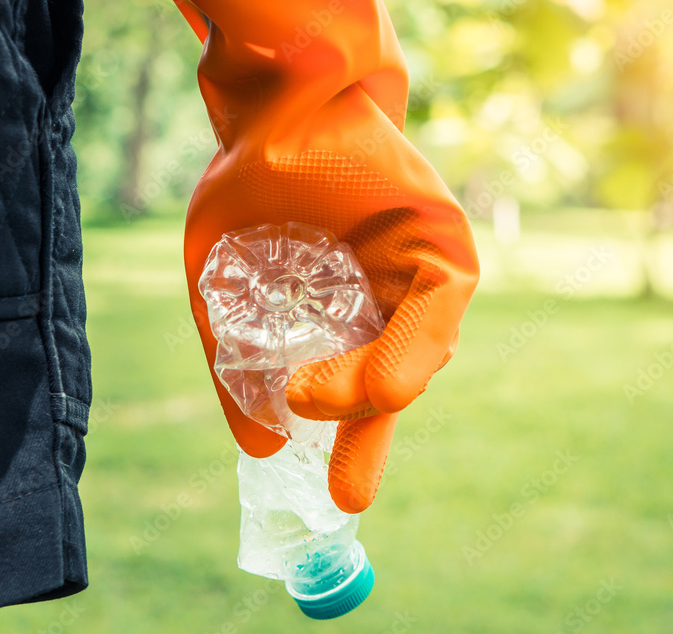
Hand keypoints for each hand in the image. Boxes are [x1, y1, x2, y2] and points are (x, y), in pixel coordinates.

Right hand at [176, 0, 478, 511]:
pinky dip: (406, 354)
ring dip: (373, 392)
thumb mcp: (224, 280)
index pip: (360, 386)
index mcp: (352, 310)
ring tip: (311, 401)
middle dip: (370, 436)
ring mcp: (427, 274)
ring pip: (418, 357)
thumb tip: (259, 449)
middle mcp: (396, 299)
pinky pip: (439, 313)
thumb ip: (236, 363)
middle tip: (347, 493)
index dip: (351, 440)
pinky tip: (373, 386)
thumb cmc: (255, 182)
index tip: (337, 491)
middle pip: (394, 381)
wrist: (279, 101)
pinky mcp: (448, 249)